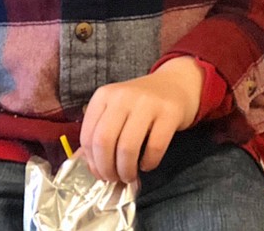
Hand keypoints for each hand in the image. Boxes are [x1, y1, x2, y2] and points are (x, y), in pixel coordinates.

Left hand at [79, 56, 203, 182]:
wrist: (175, 84)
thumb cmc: (140, 104)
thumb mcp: (115, 109)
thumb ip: (101, 133)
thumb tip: (95, 169)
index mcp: (104, 95)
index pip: (88, 136)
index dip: (92, 162)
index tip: (100, 173)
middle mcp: (123, 96)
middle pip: (104, 142)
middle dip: (107, 169)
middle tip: (114, 179)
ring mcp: (148, 102)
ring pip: (127, 147)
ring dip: (126, 170)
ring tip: (129, 176)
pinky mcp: (170, 112)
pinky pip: (155, 147)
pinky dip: (149, 163)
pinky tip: (147, 164)